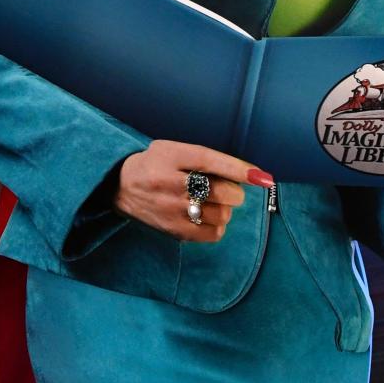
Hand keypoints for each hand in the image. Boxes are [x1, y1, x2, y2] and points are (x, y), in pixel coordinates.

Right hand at [114, 139, 273, 242]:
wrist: (120, 186)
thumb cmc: (154, 164)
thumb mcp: (173, 149)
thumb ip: (205, 158)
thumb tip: (246, 173)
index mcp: (170, 156)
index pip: (209, 161)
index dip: (238, 169)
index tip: (262, 177)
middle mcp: (170, 183)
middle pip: (220, 191)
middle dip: (233, 190)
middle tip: (227, 188)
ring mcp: (171, 209)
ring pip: (220, 214)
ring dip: (226, 208)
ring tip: (214, 202)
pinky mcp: (174, 230)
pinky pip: (213, 233)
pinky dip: (218, 225)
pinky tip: (208, 216)